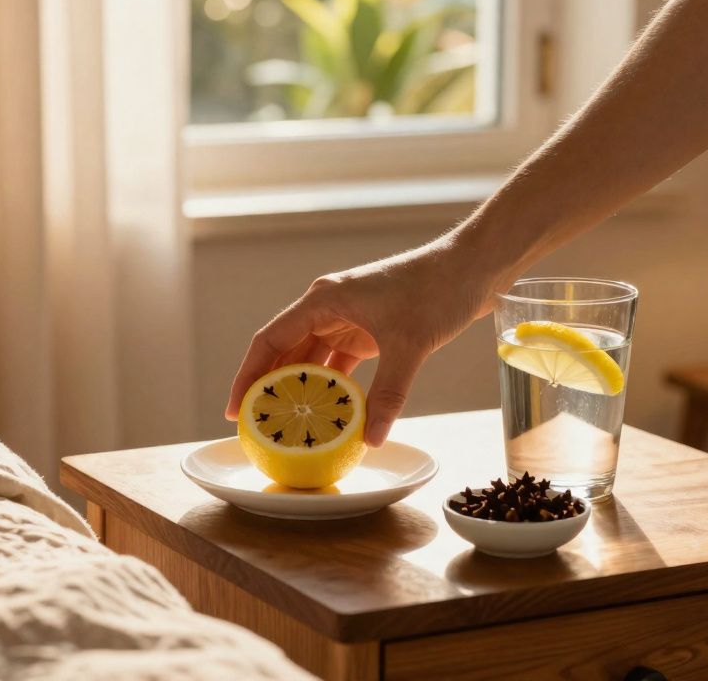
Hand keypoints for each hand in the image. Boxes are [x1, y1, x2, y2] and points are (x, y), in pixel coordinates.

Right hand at [224, 241, 493, 446]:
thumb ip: (388, 393)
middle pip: (285, 351)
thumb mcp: (409, 345)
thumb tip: (372, 439)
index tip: (236, 410)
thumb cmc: (436, 291)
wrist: (472, 268)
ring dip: (301, 390)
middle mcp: (329, 307)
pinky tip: (330, 415)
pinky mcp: (370, 331)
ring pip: (312, 359)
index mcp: (324, 300)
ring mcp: (349, 319)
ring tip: (287, 426)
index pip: (270, 340)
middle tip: (257, 427)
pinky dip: (334, 388)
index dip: (248, 376)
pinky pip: (339, 364)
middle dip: (269, 388)